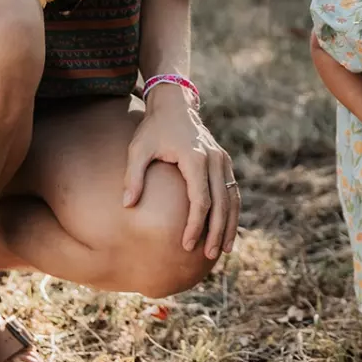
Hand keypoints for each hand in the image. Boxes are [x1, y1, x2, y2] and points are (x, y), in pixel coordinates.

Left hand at [123, 86, 239, 258]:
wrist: (175, 105)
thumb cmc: (153, 129)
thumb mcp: (138, 148)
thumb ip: (133, 176)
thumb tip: (128, 204)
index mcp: (195, 157)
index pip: (200, 200)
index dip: (195, 225)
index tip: (186, 245)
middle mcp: (215, 159)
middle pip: (221, 203)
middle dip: (216, 232)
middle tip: (209, 256)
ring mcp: (223, 160)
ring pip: (232, 199)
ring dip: (229, 226)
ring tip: (223, 251)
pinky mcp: (225, 162)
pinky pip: (233, 191)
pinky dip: (232, 212)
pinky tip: (228, 231)